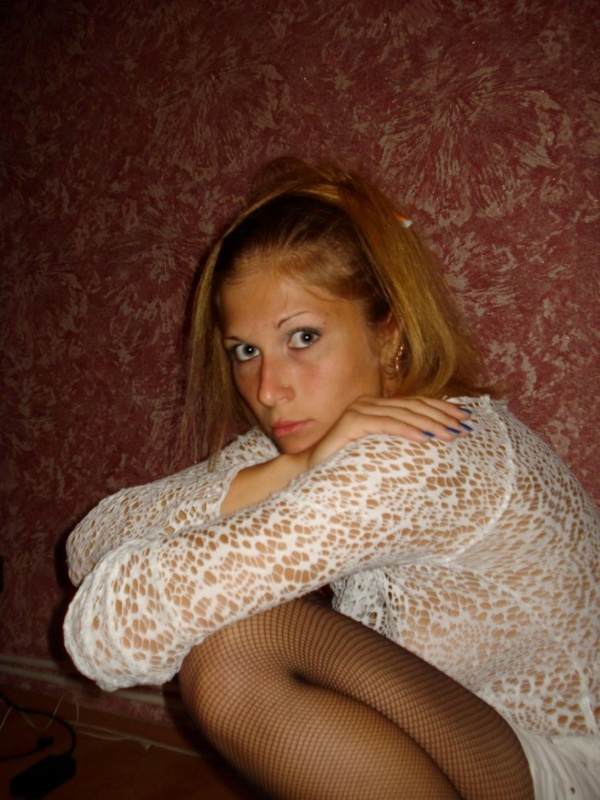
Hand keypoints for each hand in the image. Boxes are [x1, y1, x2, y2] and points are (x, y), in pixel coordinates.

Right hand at [306, 396, 471, 467]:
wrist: (309, 472)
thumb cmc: (344, 465)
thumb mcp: (377, 450)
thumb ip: (396, 440)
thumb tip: (431, 440)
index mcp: (376, 406)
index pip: (416, 403)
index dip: (442, 408)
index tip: (465, 418)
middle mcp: (368, 403)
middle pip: (413, 406)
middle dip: (442, 416)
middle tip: (464, 426)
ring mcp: (359, 410)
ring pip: (403, 414)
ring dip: (431, 423)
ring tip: (450, 434)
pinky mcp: (351, 422)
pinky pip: (385, 424)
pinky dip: (407, 430)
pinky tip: (425, 437)